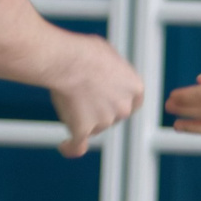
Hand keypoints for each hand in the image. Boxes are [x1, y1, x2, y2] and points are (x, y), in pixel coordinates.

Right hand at [48, 31, 142, 156]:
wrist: (66, 62)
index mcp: (134, 87)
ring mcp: (104, 121)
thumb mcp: (108, 54)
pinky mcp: (84, 130)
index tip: (111, 100)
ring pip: (93, 127)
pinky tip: (65, 146)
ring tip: (67, 97)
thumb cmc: (85, 52)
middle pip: (113, 117)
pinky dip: (71, 148)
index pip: (133, 103)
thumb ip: (113, 70)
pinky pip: (78, 145)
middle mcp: (123, 108)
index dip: (120, 102)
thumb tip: (108, 72)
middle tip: (83, 94)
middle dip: (101, 110)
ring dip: (83, 119)